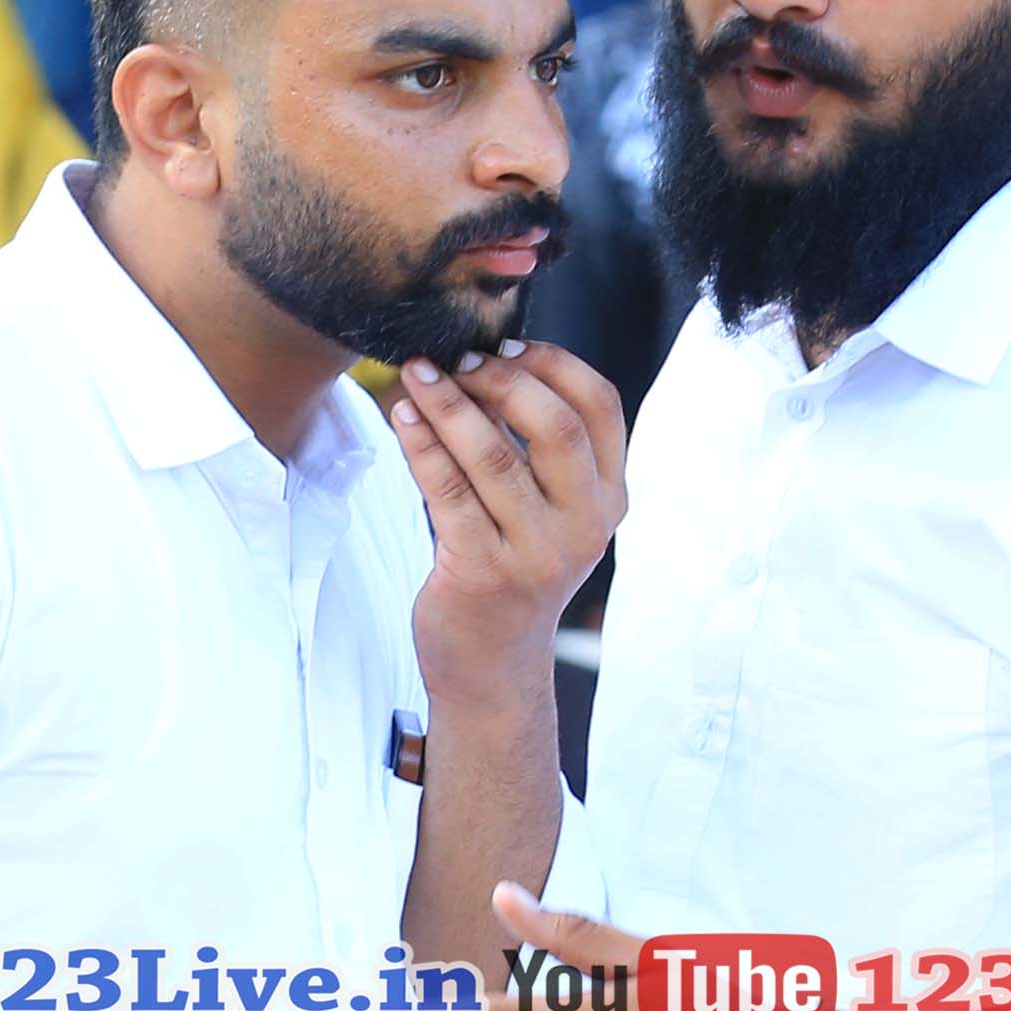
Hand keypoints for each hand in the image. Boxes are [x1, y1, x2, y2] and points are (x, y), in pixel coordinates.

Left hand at [393, 343, 626, 681]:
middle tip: (454, 358)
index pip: (600, 406)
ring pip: (493, 456)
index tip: (504, 344)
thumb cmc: (516, 569)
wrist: (493, 665)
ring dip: (448, 405)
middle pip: (554, 425)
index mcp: (609, 498)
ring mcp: (537, 553)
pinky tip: (401, 416)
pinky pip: (447, 493)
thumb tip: (490, 360)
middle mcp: (585, 525)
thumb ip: (542, 450)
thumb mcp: (553, 512)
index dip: (553, 363)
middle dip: (499, 379)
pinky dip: (421, 445)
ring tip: (417, 373)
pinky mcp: (484, 572)